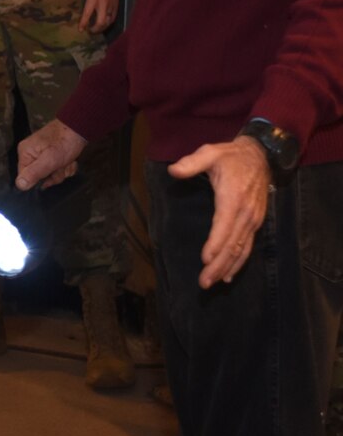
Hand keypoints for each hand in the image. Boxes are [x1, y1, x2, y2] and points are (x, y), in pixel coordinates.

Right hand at [16, 119, 87, 190]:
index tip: (51, 174)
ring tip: (68, 161)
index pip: (26, 177)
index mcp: (25, 153)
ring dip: (62, 171)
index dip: (39, 180)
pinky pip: (57, 169)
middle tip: (62, 165)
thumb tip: (19, 185)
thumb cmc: (64, 142)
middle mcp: (31, 154)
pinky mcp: (51, 155)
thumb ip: (34, 173)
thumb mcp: (50, 160)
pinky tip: (70, 161)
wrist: (78, 128)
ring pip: (51, 174)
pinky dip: (65, 167)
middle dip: (55, 175)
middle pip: (40, 177)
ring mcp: (41, 154)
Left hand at [76, 0, 119, 33]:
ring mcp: (112, 3)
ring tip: (97, 29)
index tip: (80, 30)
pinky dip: (109, 21)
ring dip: (103, 27)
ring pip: (109, 21)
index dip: (83, 23)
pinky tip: (105, 23)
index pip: (87, 13)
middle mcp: (103, 2)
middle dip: (95, 29)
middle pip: (101, 22)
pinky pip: (114, 16)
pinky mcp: (117, 2)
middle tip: (90, 31)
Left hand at [169, 136, 273, 287]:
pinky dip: (239, 262)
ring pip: (241, 250)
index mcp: (233, 199)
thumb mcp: (209, 153)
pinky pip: (248, 246)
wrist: (261, 157)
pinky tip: (229, 275)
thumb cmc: (230, 157)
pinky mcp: (255, 223)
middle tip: (204, 282)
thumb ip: (191, 163)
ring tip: (213, 283)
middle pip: (232, 245)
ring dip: (228, 268)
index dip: (215, 244)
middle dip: (218, 265)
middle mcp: (246, 214)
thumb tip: (174, 170)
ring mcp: (253, 220)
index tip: (205, 260)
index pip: (224, 227)